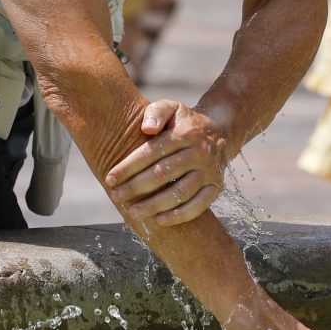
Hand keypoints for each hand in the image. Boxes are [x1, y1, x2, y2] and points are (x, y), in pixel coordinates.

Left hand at [105, 100, 229, 227]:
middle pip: (163, 174)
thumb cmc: (184, 122)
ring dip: (154, 205)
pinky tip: (160, 221)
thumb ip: (156, 113)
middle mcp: (199, 153)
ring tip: (132, 213)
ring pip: (180, 192)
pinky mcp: (216, 187)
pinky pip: (199, 205)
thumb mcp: (171, 108)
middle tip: (115, 197)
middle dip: (136, 187)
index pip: (152, 152)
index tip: (110, 179)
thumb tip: (146, 128)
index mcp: (185, 133)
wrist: (220, 132)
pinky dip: (180, 215)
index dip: (129, 167)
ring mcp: (209, 172)